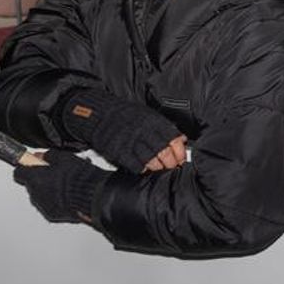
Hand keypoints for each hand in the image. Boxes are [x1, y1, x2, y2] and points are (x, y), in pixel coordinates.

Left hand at [13, 150, 106, 223]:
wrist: (92, 197)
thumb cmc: (79, 178)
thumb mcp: (65, 158)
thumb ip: (49, 156)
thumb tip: (41, 156)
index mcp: (35, 178)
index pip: (19, 172)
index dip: (26, 167)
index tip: (30, 164)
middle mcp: (35, 193)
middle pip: (31, 184)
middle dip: (40, 179)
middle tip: (55, 174)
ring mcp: (43, 205)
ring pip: (39, 195)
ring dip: (47, 190)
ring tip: (65, 185)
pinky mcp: (52, 214)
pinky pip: (49, 205)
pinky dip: (55, 201)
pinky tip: (68, 195)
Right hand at [59, 89, 183, 173]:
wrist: (101, 114)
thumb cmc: (127, 115)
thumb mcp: (149, 115)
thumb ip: (164, 128)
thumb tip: (181, 140)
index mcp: (154, 122)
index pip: (174, 140)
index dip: (180, 152)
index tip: (181, 158)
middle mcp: (144, 132)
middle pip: (164, 153)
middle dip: (171, 163)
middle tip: (171, 167)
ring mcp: (131, 142)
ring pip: (152, 161)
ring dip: (158, 167)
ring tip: (158, 168)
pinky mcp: (120, 151)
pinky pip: (136, 165)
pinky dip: (142, 169)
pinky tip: (144, 167)